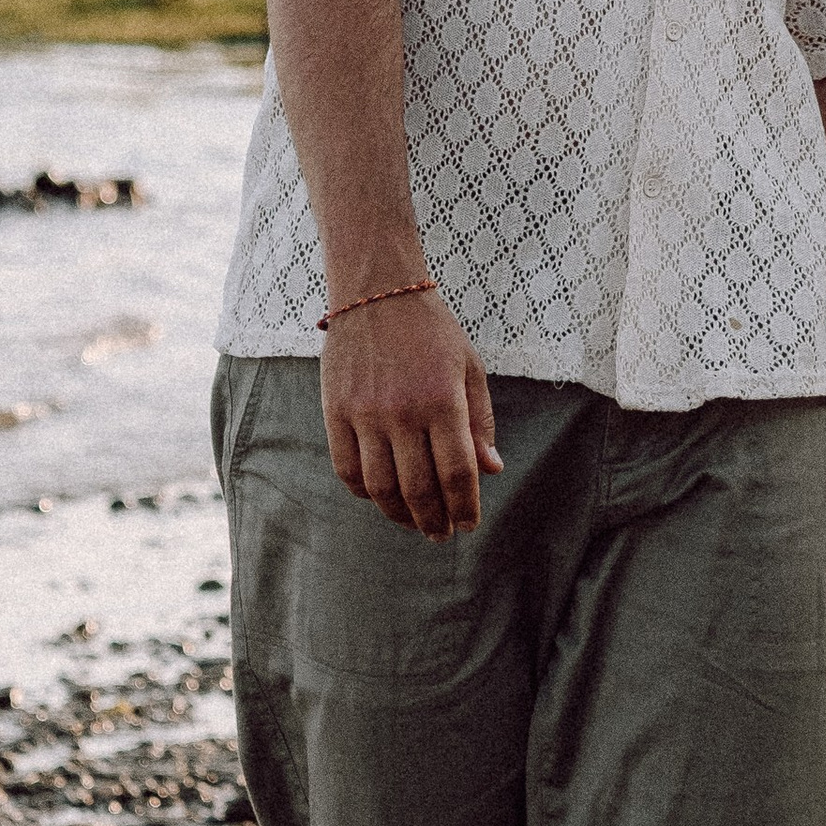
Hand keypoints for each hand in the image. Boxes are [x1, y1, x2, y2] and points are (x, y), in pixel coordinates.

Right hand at [321, 285, 503, 537]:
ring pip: (380, 487)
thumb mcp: (468, 368)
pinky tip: (380, 497)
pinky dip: (363, 493)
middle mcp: (401, 411)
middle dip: (434, 520)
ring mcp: (364, 413)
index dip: (465, 506)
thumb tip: (491, 470)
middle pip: (418, 488)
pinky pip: (347, 468)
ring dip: (399, 515)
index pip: (457, 472)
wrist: (377, 291)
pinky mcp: (334, 411)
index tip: (469, 524)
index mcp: (442, 400)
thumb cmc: (431, 330)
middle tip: (442, 534)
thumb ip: (480, 421)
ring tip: (414, 523)